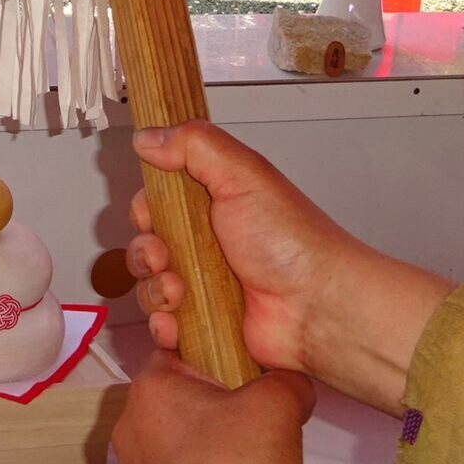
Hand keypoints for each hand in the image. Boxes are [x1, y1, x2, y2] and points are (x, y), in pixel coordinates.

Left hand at [113, 350, 312, 463]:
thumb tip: (291, 385)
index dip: (212, 358)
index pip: (177, 351)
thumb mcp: (277, 406)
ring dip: (205, 448)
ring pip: (177, 442)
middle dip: (213, 410)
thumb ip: (287, 382)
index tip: (241, 376)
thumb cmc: (236, 460)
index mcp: (151, 385)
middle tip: (251, 424)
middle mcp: (130, 422)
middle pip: (179, 400)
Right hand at [128, 122, 361, 374]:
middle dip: (145, 251)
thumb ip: (194, 144)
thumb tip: (149, 137)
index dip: (147, 208)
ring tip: (179, 290)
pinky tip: (177, 319)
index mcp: (214, 202)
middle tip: (165, 254)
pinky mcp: (204, 321)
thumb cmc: (294, 244)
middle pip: (146, 243)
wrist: (317, 307)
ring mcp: (204, 284)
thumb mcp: (243, 175)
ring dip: (153, 289)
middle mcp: (206, 242)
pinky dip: (162, 325)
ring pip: (149, 286)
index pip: (157, 200)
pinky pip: (163, 326)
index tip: (152, 213)